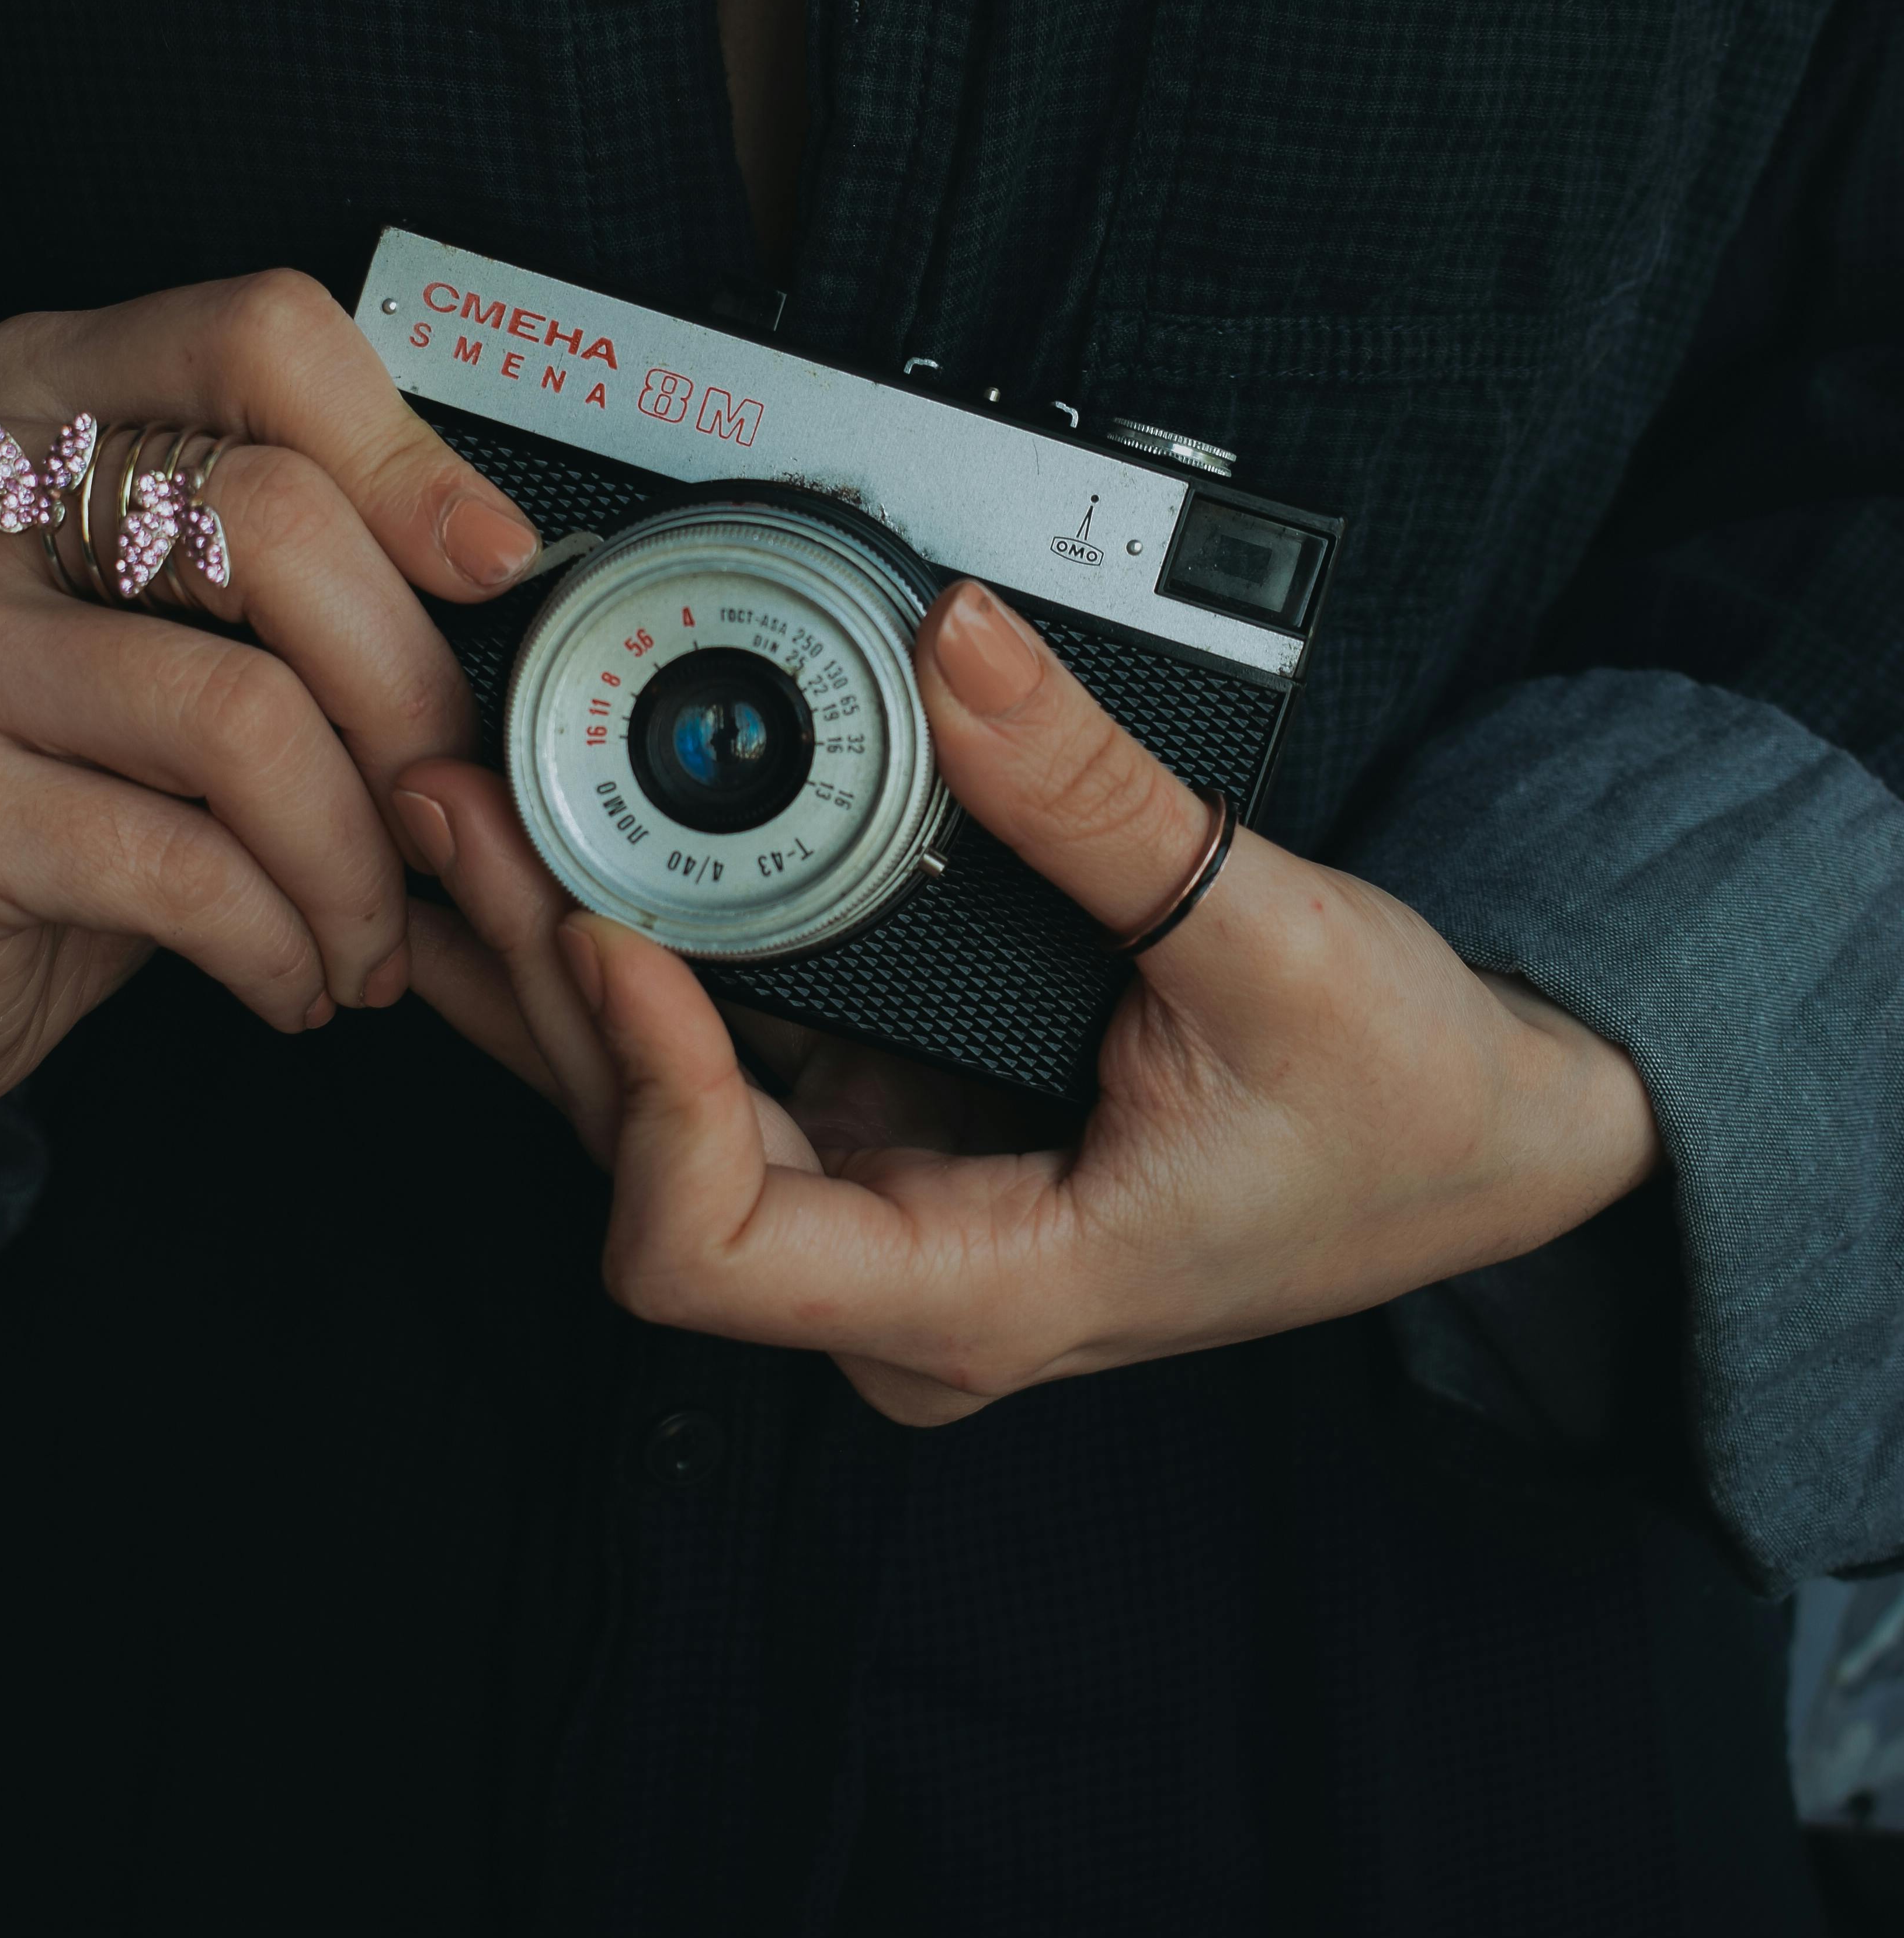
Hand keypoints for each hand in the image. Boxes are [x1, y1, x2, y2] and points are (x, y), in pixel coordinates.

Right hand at [0, 269, 539, 1112]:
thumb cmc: (73, 768)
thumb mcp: (187, 620)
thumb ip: (308, 554)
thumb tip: (502, 571)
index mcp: (37, 389)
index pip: (259, 339)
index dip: (407, 456)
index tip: (495, 571)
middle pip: (273, 520)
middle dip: (405, 692)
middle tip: (446, 803)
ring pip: (241, 714)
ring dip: (354, 858)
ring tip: (375, 934)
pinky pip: (179, 864)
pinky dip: (281, 944)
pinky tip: (296, 981)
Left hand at [394, 582, 1662, 1425]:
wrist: (1481, 1148)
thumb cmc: (1407, 1106)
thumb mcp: (1278, 947)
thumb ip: (1102, 805)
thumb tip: (960, 641)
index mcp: (984, 1296)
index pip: (709, 1252)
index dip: (637, 1089)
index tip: (612, 925)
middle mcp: (899, 1287)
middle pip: (638, 1165)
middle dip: (539, 983)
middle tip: (456, 796)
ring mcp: (883, 1220)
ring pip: (648, 1118)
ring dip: (549, 968)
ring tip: (462, 800)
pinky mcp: (886, 1143)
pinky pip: (710, 1070)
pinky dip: (624, 969)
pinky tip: (551, 858)